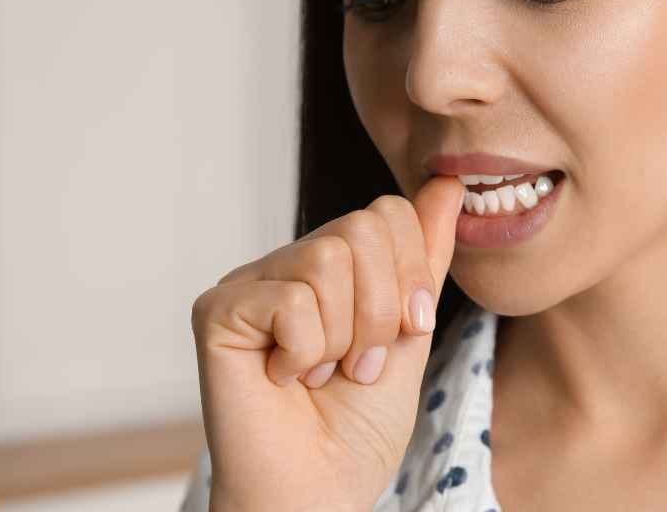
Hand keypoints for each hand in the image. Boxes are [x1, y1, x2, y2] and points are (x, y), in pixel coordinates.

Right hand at [191, 175, 465, 510]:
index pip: (387, 213)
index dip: (412, 275)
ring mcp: (249, 285)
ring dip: (344, 336)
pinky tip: (285, 380)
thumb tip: (448, 184)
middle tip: (360, 364)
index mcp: (332, 267)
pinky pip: (291, 299)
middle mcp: (286, 266)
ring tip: (324, 374)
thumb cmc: (357, 427)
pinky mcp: (217, 311)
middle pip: (362, 227)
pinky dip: (306, 352)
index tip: (408, 331)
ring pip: (327, 258)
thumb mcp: (410, 333)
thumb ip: (424, 259)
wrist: (318, 491)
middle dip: (382, 309)